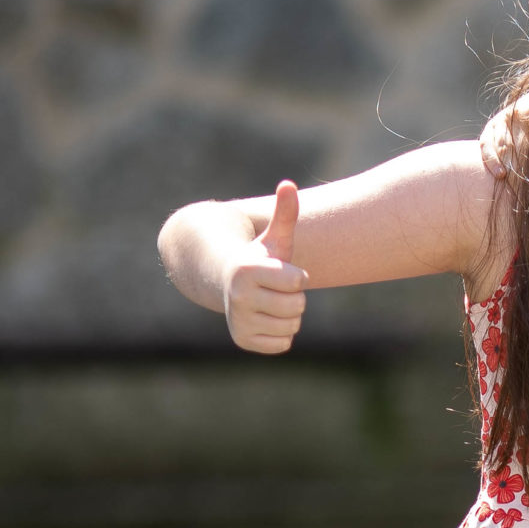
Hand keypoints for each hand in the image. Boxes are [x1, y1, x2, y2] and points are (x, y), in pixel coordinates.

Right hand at [224, 182, 306, 355]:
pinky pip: (283, 344)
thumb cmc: (260, 259)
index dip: (297, 277)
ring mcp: (238, 320)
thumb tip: (289, 184)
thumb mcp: (274, 238)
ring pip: (291, 326)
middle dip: (294, 298)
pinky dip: (281, 334)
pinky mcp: (242, 340)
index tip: (281, 273)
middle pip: (297, 306)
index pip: (299, 282)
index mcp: (247, 270)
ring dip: (289, 316)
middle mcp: (238, 296)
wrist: (229, 283)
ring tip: (271, 302)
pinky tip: (266, 319)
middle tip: (277, 290)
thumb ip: (285, 213)